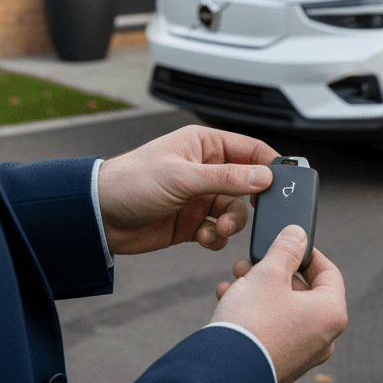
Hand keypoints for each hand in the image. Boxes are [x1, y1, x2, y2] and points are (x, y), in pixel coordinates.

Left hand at [97, 125, 276, 254]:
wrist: (97, 217)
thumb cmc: (130, 182)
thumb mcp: (182, 177)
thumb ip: (227, 178)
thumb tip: (264, 178)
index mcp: (204, 145)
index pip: (251, 149)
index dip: (270, 165)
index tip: (284, 184)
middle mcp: (206, 169)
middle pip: (248, 185)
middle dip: (250, 203)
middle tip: (249, 213)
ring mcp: (199, 196)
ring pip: (235, 210)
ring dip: (231, 223)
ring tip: (217, 229)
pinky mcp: (192, 221)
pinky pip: (219, 230)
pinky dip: (217, 237)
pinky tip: (203, 238)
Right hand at [212, 226, 347, 382]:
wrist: (224, 375)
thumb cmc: (252, 322)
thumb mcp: (269, 274)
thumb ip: (286, 249)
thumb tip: (298, 234)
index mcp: (331, 314)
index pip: (329, 273)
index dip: (308, 253)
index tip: (289, 243)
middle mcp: (323, 338)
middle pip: (303, 292)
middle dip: (274, 272)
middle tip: (250, 262)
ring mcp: (303, 355)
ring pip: (284, 311)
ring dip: (259, 291)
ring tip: (234, 281)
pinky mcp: (281, 365)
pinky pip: (273, 331)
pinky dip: (255, 314)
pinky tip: (229, 302)